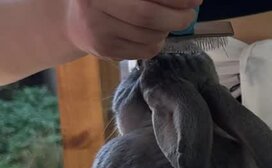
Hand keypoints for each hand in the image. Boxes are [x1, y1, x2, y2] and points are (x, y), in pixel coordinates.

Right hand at [64, 0, 201, 59]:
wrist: (74, 21)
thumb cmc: (108, 0)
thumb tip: (188, 0)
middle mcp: (94, 5)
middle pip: (147, 15)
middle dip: (177, 16)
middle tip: (190, 15)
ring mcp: (99, 31)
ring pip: (150, 35)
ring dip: (166, 30)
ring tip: (165, 22)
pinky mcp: (106, 51)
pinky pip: (146, 50)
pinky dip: (158, 43)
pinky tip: (152, 34)